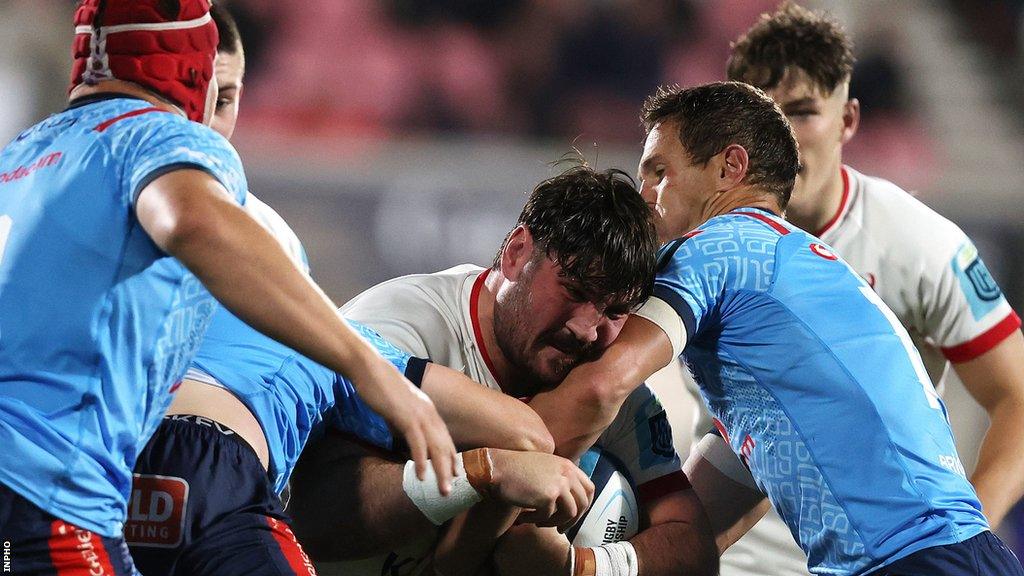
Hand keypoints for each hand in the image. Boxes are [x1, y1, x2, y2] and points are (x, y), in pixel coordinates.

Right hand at [352, 359, 457, 494]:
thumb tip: (403, 438)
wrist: (369, 369)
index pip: (445, 438)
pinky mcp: (406, 416)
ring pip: (436, 448)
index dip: (451, 457)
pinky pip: (417, 443)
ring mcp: (419, 414)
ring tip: (442, 490)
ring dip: (440, 471)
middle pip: (445, 446)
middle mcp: (429, 413)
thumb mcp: (397, 408)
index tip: (455, 474)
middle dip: (449, 470)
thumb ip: (403, 423)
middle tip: (450, 491)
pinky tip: (421, 476)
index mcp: (429, 411)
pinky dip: (421, 460)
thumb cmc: (380, 388)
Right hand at [488, 449, 593, 529]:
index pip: (589, 489)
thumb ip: (560, 478)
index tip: (574, 515)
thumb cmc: (516, 469)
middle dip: (572, 520)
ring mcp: (559, 484)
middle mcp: (567, 473)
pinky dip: (536, 520)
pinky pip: (547, 517)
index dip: (584, 505)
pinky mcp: (548, 496)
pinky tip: (524, 518)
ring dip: (555, 523)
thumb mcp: (544, 467)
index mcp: (568, 466)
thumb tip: (570, 500)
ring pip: (569, 514)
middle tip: (559, 528)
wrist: (497, 468)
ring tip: (539, 523)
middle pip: (582, 504)